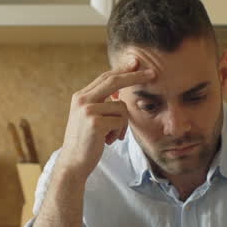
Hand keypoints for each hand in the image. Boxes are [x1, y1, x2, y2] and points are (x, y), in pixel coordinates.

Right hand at [54, 58, 154, 180]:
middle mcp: (82, 100)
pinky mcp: (95, 122)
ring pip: (121, 107)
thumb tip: (120, 93)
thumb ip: (101, 104)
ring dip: (122, 124)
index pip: (105, 77)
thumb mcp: (90, 118)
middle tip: (153, 74)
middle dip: (135, 76)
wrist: (73, 163)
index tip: (135, 62)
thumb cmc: (85, 142)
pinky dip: (118, 133)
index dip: (122, 69)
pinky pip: (120, 121)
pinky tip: (107, 141)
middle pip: (114, 81)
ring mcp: (87, 110)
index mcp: (80, 97)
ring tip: (111, 136)